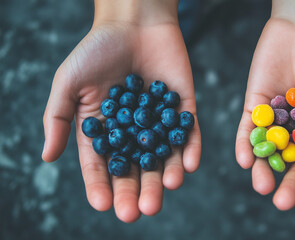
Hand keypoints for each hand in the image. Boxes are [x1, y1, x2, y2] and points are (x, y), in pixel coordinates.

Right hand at [42, 2, 200, 222]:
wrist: (134, 21)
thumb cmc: (96, 49)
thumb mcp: (68, 83)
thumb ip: (57, 119)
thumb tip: (47, 158)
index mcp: (104, 130)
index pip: (101, 164)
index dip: (101, 185)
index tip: (104, 205)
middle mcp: (133, 131)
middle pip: (135, 167)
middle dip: (136, 190)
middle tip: (138, 211)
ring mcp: (160, 121)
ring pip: (164, 156)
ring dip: (164, 176)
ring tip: (164, 190)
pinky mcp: (183, 108)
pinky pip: (189, 133)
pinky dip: (190, 149)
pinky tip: (188, 165)